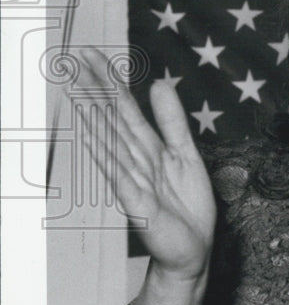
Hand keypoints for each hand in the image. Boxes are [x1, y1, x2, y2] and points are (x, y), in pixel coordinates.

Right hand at [77, 48, 216, 281]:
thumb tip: (158, 84)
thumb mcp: (185, 154)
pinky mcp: (138, 205)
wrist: (194, 250)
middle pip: (111, 119)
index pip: (123, 108)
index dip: (109, 80)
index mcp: (147, 147)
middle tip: (76, 58)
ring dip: (94, 116)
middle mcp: (135, 161)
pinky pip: (120, 176)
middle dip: (95, 88)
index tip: (92, 54)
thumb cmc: (186, 206)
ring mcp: (133, 181)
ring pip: (110, 142)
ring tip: (77, 88)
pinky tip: (93, 138)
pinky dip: (107, 156)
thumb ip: (172, 120)